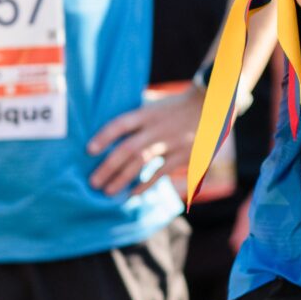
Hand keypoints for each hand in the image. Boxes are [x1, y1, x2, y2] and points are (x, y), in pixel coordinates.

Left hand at [87, 88, 201, 195]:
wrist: (211, 106)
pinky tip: (132, 193)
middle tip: (93, 182)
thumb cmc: (175, 107)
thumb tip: (107, 131)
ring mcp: (171, 143)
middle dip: (108, 167)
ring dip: (122, 179)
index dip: (104, 136)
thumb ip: (135, 119)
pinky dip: (145, 184)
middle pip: (128, 148)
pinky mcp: (183, 155)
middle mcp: (157, 128)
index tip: (89, 150)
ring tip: (107, 191)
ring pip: (142, 163)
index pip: (121, 124)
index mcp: (147, 113)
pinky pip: (161, 173)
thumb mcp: (154, 106)